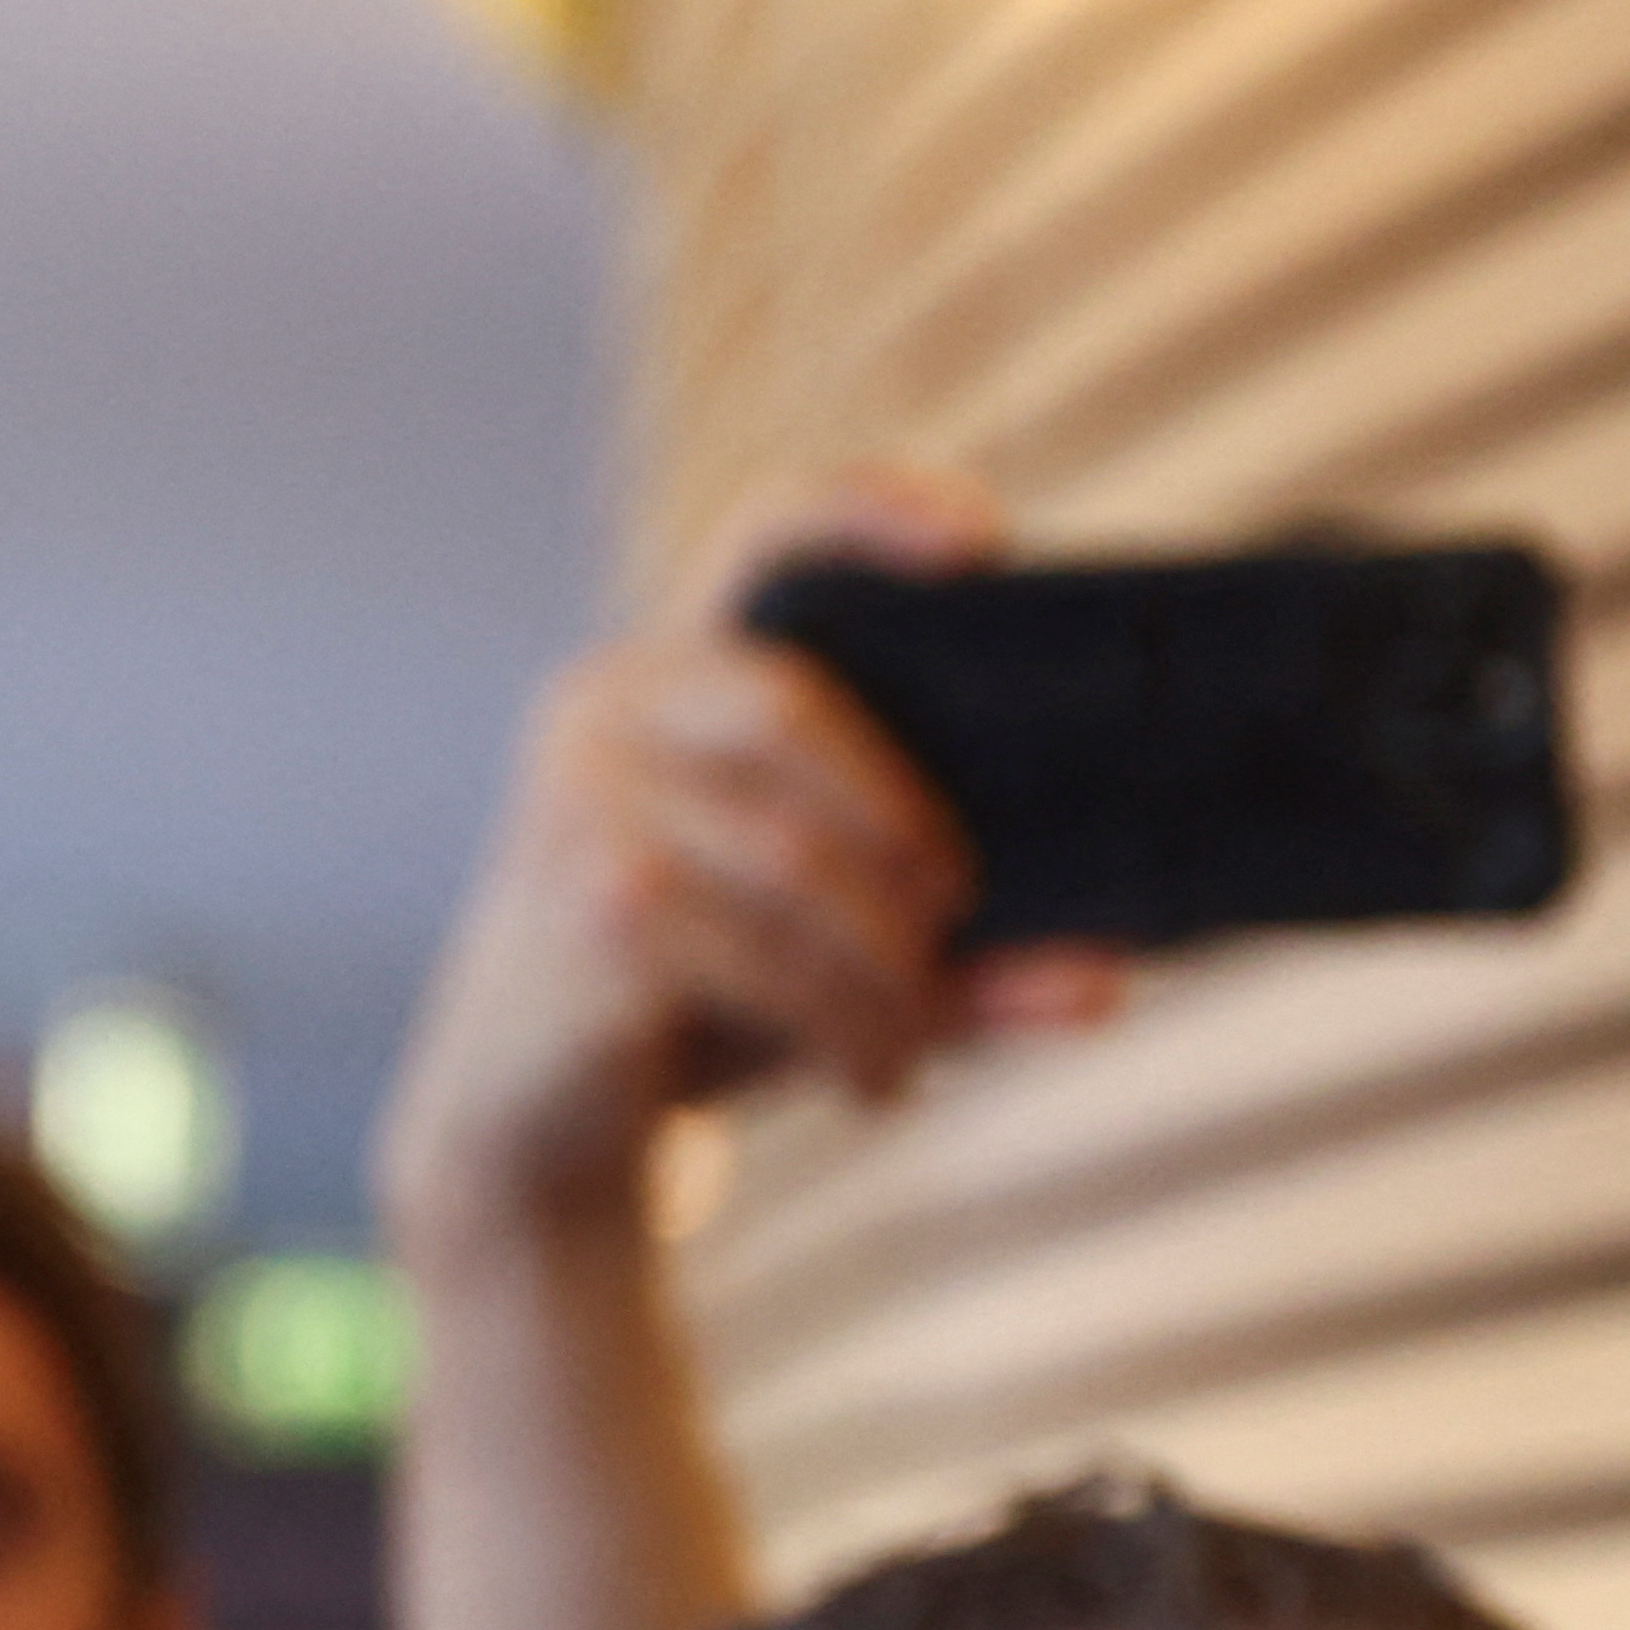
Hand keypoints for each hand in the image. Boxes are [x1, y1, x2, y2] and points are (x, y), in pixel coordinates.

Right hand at [375, 466, 1128, 1255]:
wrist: (523, 1119)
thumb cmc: (688, 1004)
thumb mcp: (824, 958)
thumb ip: (956, 958)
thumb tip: (1106, 980)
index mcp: (661, 675)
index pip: (763, 532)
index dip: (869, 510)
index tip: (982, 543)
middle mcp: (601, 710)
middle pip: (796, 707)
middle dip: (901, 823)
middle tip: (959, 915)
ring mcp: (576, 805)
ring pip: (789, 858)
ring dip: (882, 966)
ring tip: (915, 1043)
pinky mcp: (581, 910)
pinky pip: (752, 954)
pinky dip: (838, 1024)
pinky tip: (870, 1079)